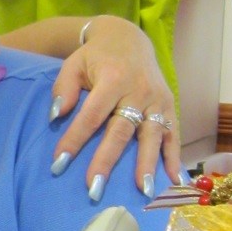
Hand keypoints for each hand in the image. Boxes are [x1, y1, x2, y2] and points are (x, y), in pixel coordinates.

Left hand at [49, 15, 179, 197]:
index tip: (58, 163)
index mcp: (112, 78)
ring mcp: (157, 100)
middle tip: (94, 188)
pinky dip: (174, 158)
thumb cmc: (96, 57)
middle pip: (121, 131)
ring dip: (147, 164)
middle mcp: (138, 90)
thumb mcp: (74, 64)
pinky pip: (173, 134)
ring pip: (151, 136)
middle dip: (107, 161)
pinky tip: (175, 181)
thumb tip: (56, 116)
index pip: (91, 115)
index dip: (75, 139)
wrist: (129, 39)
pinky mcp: (170, 106)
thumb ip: (64, 88)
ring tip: (143, 191)